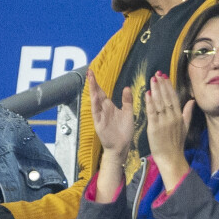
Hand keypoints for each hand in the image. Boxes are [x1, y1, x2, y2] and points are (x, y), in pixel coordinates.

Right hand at [88, 69, 133, 201]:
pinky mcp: (99, 123)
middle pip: (96, 93)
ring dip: (92, 90)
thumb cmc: (124, 131)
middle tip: (90, 72)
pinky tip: (94, 97)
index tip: (94, 72)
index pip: (102, 92)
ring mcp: (100, 116)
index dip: (97, 83)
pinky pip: (96, 112)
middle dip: (93, 83)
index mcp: (109, 106)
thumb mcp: (128, 113)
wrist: (122, 147)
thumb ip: (127, 100)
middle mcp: (103, 109)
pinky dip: (95, 104)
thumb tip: (127, 87)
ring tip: (90, 80)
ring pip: (95, 100)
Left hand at [145, 71, 193, 188]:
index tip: (164, 76)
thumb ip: (187, 113)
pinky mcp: (155, 127)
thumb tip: (192, 101)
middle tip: (157, 73)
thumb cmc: (176, 144)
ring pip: (159, 103)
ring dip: (155, 90)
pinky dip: (150, 103)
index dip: (169, 86)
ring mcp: (163, 122)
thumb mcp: (185, 127)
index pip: (174, 97)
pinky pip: (152, 112)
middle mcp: (172, 117)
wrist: (171, 158)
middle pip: (167, 98)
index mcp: (179, 116)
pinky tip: (147, 94)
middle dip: (162, 85)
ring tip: (152, 80)